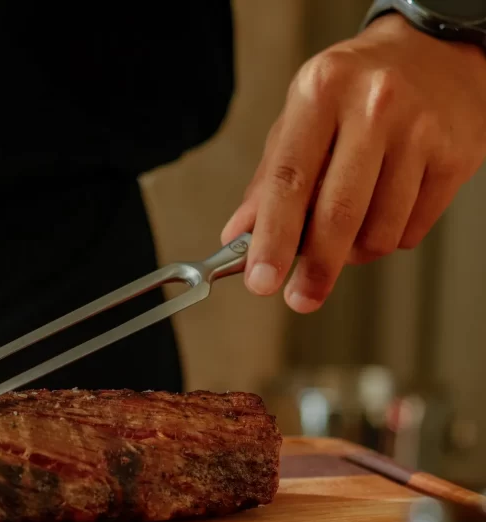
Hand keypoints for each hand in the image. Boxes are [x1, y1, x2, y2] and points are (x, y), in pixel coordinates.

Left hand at [222, 14, 485, 312]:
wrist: (434, 51)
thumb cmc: (356, 87)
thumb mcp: (300, 116)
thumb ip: (269, 178)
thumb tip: (240, 235)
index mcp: (321, 92)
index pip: (290, 180)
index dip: (273, 238)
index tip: (261, 279)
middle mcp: (374, 106)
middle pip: (339, 212)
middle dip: (315, 268)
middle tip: (299, 296)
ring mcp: (421, 131)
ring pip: (379, 231)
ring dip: (353, 253)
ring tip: (342, 236)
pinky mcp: (456, 157)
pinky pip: (412, 229)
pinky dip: (388, 238)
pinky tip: (381, 213)